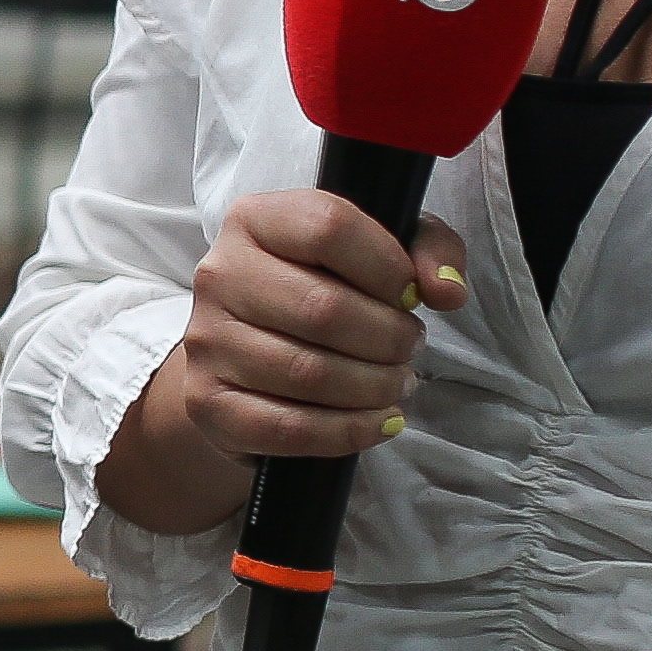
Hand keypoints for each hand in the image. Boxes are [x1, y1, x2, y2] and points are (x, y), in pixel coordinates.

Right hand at [94, 188, 471, 536]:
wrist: (245, 356)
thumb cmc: (319, 291)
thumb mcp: (378, 252)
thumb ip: (426, 250)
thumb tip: (445, 291)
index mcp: (254, 219)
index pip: (329, 227)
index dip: (388, 266)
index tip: (410, 295)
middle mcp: (219, 274)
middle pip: (322, 308)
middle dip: (388, 337)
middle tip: (410, 349)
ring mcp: (206, 340)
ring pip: (309, 373)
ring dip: (374, 387)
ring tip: (397, 384)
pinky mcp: (207, 401)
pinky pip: (289, 427)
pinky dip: (349, 431)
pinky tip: (379, 421)